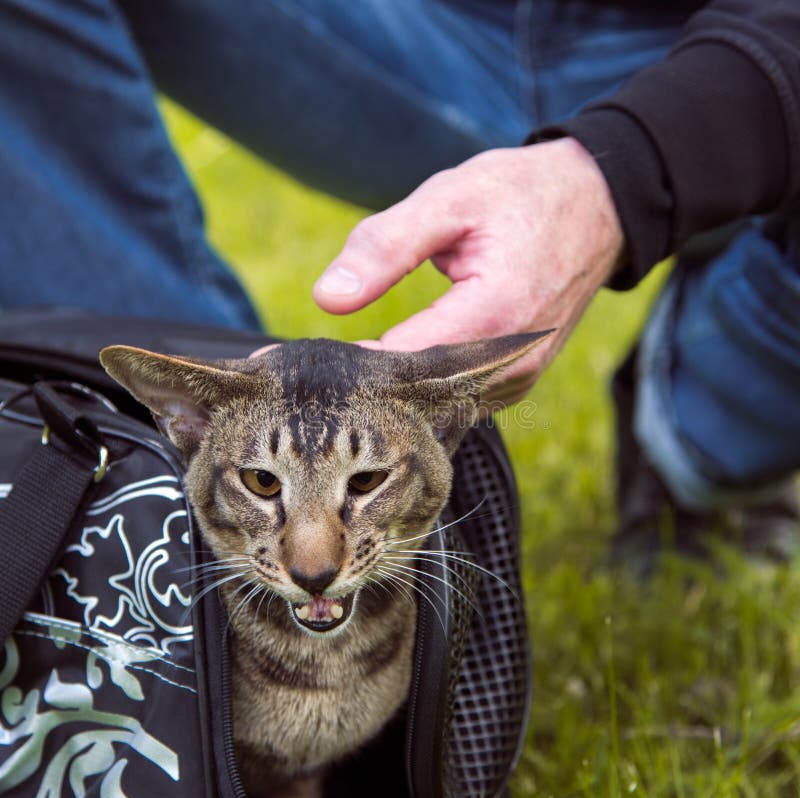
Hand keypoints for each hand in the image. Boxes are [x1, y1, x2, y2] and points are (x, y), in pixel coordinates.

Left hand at [312, 137, 624, 404]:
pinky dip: (422, 391)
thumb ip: (386, 247)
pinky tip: (394, 372)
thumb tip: (326, 299)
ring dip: (393, 392)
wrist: (597, 208)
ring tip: (352, 369)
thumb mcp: (449, 199)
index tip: (311, 354)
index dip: (350, 363)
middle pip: (416, 397)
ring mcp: (517, 379)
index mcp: (492, 316)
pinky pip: (457, 402)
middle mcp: (509, 363)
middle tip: (319, 367)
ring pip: (435, 408)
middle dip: (366, 382)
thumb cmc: (522, 195)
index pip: (398, 364)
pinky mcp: (515, 382)